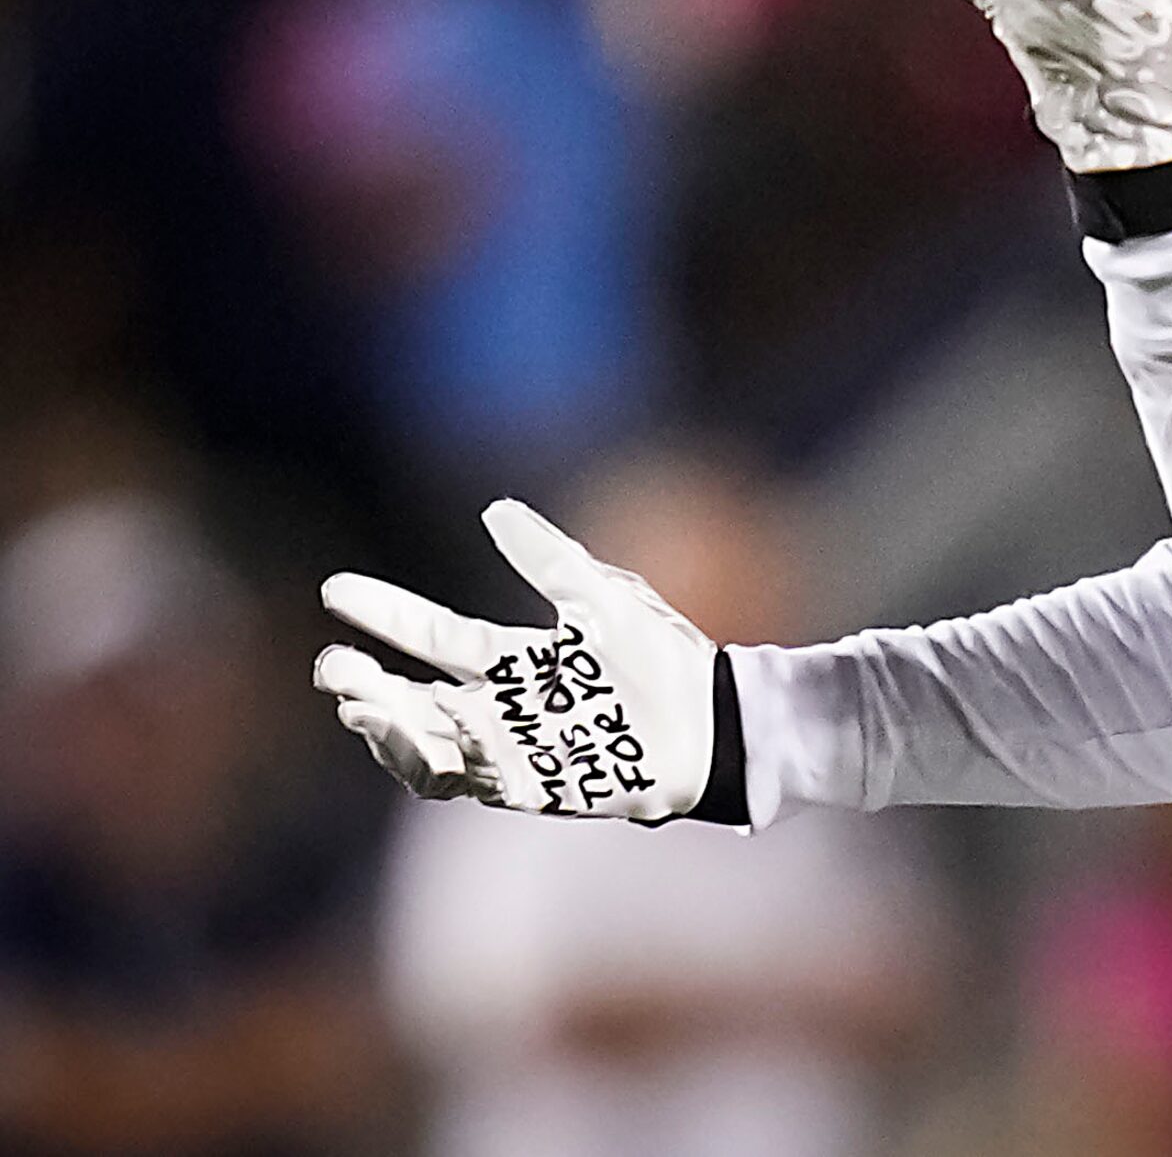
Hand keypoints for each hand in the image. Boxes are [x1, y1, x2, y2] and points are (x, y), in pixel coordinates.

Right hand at [315, 500, 718, 820]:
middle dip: (367, 686)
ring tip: (364, 707)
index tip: (335, 589)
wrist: (713, 719)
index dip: (385, 614)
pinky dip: (455, 762)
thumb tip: (496, 509)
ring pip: (429, 748)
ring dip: (393, 731)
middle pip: (413, 700)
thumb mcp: (604, 598)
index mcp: (513, 660)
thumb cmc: (663, 655)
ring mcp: (514, 752)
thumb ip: (550, 560)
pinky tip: (438, 737)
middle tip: (333, 667)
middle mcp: (501, 708)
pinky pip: (481, 783)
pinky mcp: (538, 789)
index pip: (432, 636)